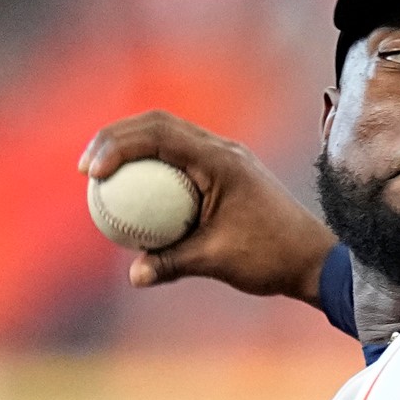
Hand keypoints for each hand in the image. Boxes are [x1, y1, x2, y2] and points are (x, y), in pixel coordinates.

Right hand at [78, 111, 339, 303]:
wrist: (313, 258)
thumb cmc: (271, 257)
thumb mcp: (216, 261)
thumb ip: (172, 263)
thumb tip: (133, 275)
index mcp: (220, 160)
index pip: (159, 134)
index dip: (118, 145)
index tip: (93, 172)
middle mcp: (223, 150)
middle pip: (158, 124)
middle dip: (115, 137)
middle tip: (86, 167)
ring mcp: (226, 158)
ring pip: (169, 136)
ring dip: (133, 146)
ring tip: (100, 173)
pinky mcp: (226, 172)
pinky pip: (181, 159)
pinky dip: (153, 167)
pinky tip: (133, 194)